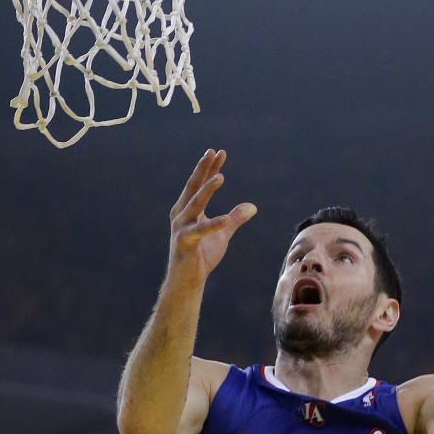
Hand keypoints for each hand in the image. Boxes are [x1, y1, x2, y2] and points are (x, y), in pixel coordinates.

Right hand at [167, 148, 256, 291]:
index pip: (200, 184)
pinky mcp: (184, 242)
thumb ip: (234, 219)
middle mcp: (181, 214)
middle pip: (194, 187)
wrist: (188, 281)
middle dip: (203, 169)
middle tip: (213, 152)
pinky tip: (226, 219)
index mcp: (188, 209)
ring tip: (220, 177)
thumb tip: (252, 207)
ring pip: (195, 204)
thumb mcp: (222, 233)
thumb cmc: (201, 256)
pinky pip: (200, 231)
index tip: (220, 152)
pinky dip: (213, 224)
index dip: (210, 168)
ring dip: (207, 190)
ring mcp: (181, 227)